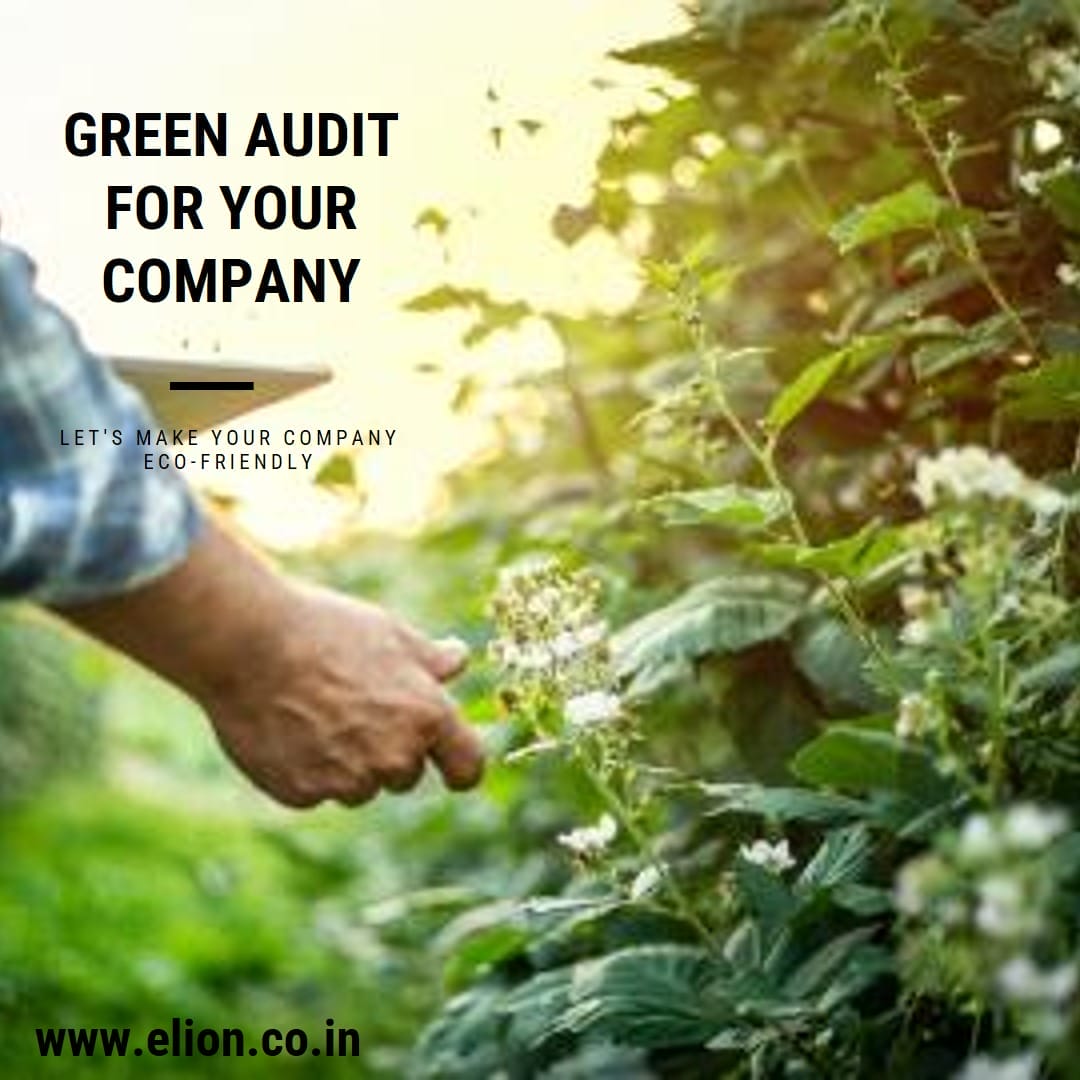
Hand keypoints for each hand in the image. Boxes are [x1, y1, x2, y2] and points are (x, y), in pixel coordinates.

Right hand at [58, 518, 484, 808]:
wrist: (248, 643)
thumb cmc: (326, 629)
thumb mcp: (392, 633)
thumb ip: (433, 659)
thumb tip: (459, 660)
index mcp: (427, 717)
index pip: (468, 768)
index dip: (461, 766)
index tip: (451, 764)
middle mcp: (393, 757)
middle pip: (406, 775)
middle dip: (391, 750)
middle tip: (355, 704)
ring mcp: (346, 781)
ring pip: (360, 786)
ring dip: (348, 762)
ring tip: (315, 710)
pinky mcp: (301, 793)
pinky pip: (316, 790)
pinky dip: (308, 768)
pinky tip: (288, 728)